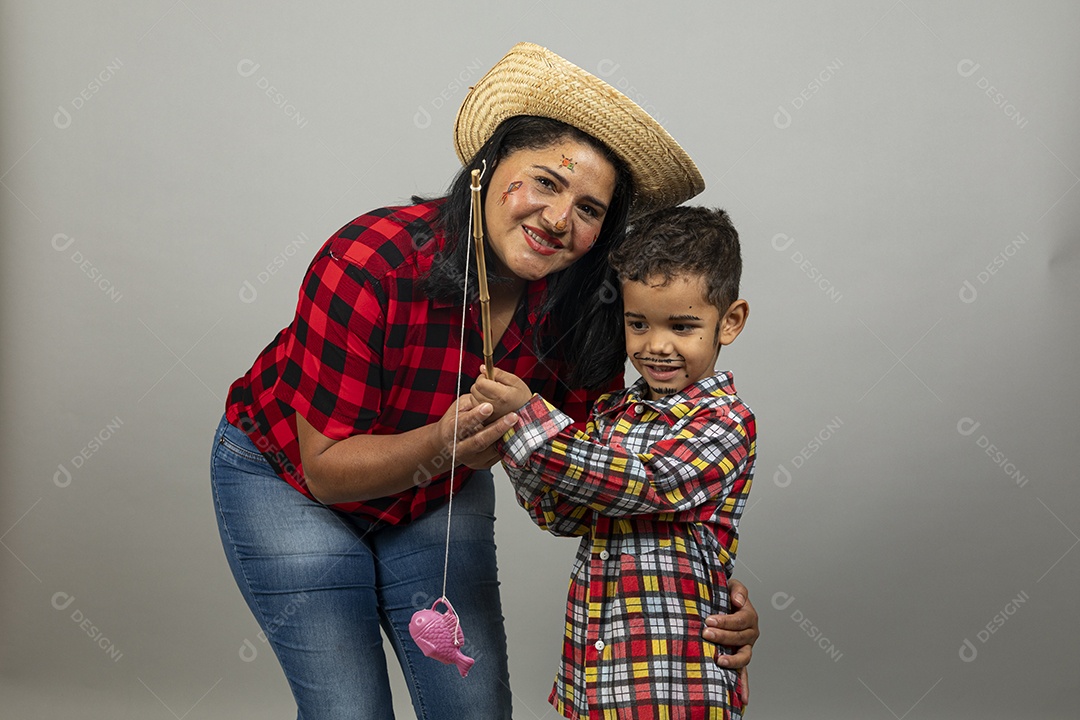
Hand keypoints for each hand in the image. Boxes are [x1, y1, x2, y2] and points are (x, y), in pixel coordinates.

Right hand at [435, 394, 517, 468]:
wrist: (447, 444)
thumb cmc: (455, 421)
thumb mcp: (458, 407)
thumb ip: (473, 402)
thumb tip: (489, 395)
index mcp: (450, 432)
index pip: (463, 424)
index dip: (476, 416)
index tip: (489, 407)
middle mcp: (460, 448)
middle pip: (480, 441)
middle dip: (497, 428)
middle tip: (512, 416)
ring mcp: (472, 459)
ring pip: (492, 449)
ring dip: (507, 437)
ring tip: (519, 425)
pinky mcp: (483, 464)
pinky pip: (498, 455)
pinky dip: (508, 444)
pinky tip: (516, 434)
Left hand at [470, 367, 532, 419]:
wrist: (526, 414)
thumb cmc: (522, 397)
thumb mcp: (514, 380)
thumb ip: (498, 373)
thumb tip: (482, 368)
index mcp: (502, 396)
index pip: (480, 383)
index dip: (483, 377)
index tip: (489, 377)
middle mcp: (493, 406)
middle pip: (474, 390)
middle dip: (480, 384)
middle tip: (491, 385)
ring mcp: (489, 414)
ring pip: (472, 398)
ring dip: (478, 393)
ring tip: (490, 394)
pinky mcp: (486, 419)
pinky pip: (474, 407)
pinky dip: (478, 402)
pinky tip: (488, 400)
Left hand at [703, 578, 757, 706]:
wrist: (721, 603)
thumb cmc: (725, 594)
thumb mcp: (732, 586)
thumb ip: (737, 590)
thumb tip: (738, 601)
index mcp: (749, 616)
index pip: (740, 620)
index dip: (725, 621)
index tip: (709, 620)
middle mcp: (750, 634)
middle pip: (740, 638)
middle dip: (723, 637)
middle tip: (705, 633)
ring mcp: (746, 648)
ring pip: (744, 657)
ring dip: (732, 660)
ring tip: (718, 660)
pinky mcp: (739, 659)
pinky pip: (743, 674)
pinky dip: (744, 686)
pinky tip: (742, 700)